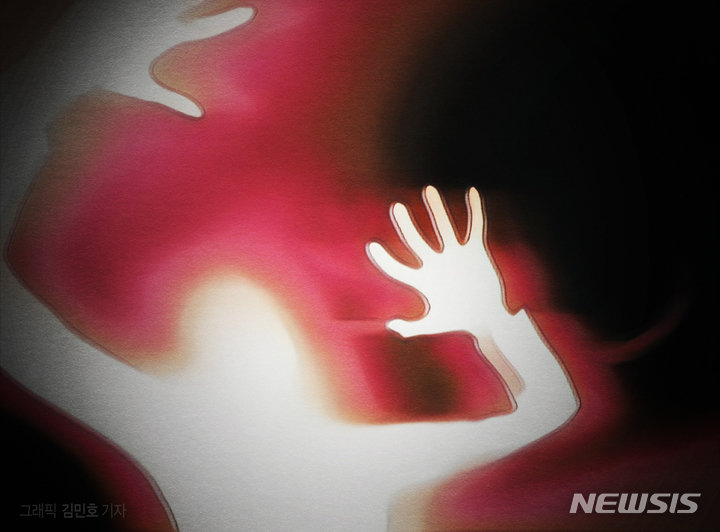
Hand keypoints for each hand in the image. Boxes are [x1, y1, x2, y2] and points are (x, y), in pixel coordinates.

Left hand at [367, 186, 510, 338]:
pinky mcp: (476, 251)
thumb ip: (414, 327)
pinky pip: (475, 227)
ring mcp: (456, 255)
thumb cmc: (461, 322)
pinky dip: (475, 210)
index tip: (372, 246)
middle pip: (416, 241)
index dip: (385, 259)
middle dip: (406, 224)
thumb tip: (392, 327)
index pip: (399, 267)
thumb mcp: (435, 324)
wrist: (489, 319)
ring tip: (428, 189)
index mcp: (424, 280)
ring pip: (444, 227)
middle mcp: (436, 263)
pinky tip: (472, 192)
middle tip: (396, 207)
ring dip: (436, 208)